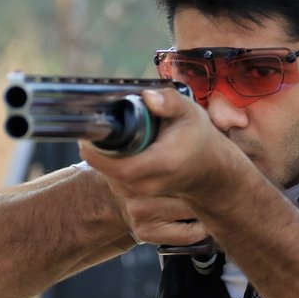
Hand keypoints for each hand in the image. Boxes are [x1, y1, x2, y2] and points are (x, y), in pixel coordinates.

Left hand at [79, 87, 237, 243]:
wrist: (211, 171)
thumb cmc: (198, 139)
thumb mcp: (189, 112)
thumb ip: (169, 101)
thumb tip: (147, 97)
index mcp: (164, 163)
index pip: (120, 166)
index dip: (97, 152)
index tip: (87, 135)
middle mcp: (152, 185)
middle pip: (109, 170)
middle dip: (101, 150)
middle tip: (100, 129)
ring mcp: (144, 196)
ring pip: (110, 177)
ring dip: (106, 159)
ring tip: (117, 141)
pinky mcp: (139, 200)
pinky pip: (114, 183)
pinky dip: (112, 168)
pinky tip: (122, 156)